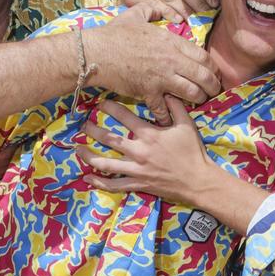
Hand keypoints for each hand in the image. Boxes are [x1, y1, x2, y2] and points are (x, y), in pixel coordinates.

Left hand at [78, 97, 215, 206]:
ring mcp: (136, 169)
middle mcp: (138, 151)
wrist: (198, 181)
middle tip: (82, 125)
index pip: (124, 117)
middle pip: (109, 138)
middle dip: (92, 130)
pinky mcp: (138, 184)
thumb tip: (167, 90)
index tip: (99, 103)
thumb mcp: (187, 125)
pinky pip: (114, 185)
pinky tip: (87, 178)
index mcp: (149, 134)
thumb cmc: (193, 152)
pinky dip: (99, 182)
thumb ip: (175, 107)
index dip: (109, 108)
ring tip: (76, 149)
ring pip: (105, 162)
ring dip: (88, 155)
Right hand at [83, 6, 219, 123]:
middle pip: (204, 76)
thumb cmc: (114, 34)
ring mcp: (161, 77)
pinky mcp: (149, 92)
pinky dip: (169, 115)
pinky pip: (165, 108)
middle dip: (213, 86)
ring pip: (192, 92)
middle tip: (214, 91)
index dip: (213, 67)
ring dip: (198, 99)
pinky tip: (171, 117)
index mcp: (171, 41)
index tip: (213, 73)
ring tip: (199, 101)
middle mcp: (171, 60)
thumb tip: (155, 8)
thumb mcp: (135, 15)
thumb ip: (150, 10)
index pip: (203, 56)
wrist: (97, 53)